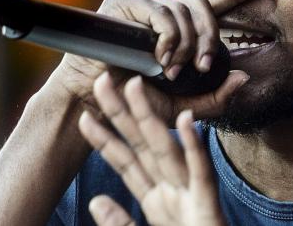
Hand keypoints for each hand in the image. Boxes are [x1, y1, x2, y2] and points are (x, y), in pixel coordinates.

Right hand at [47, 0, 265, 112]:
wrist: (96, 105)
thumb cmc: (136, 104)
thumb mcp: (183, 106)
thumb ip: (215, 98)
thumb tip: (245, 77)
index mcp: (179, 28)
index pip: (212, 3)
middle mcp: (163, 11)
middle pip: (203, 6)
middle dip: (211, 35)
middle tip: (206, 65)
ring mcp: (142, 4)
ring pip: (183, 10)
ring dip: (186, 44)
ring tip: (174, 70)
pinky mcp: (123, 4)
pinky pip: (160, 14)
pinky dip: (167, 38)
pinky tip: (160, 58)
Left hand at [78, 73, 225, 225]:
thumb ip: (120, 223)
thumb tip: (97, 201)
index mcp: (157, 200)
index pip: (125, 163)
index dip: (104, 139)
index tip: (84, 116)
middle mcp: (172, 191)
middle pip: (142, 146)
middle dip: (121, 114)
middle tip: (102, 81)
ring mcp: (191, 196)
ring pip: (167, 151)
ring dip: (152, 118)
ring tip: (135, 87)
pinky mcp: (208, 205)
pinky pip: (200, 172)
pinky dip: (192, 147)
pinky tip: (183, 121)